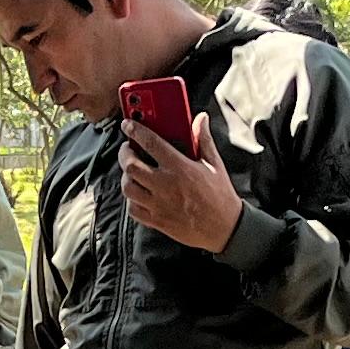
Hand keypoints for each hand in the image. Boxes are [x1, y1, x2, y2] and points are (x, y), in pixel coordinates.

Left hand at [117, 114, 240, 251]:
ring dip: (126, 177)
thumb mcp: (214, 164)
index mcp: (180, 168)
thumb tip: (201, 120)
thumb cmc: (220, 197)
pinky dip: (131, 200)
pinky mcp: (156, 221)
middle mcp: (165, 185)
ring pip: (127, 187)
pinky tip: (139, 194)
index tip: (128, 126)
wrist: (224, 228)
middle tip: (128, 149)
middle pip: (130, 165)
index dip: (135, 131)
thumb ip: (204, 140)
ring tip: (132, 172)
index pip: (150, 143)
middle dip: (124, 154)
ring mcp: (158, 204)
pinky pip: (133, 209)